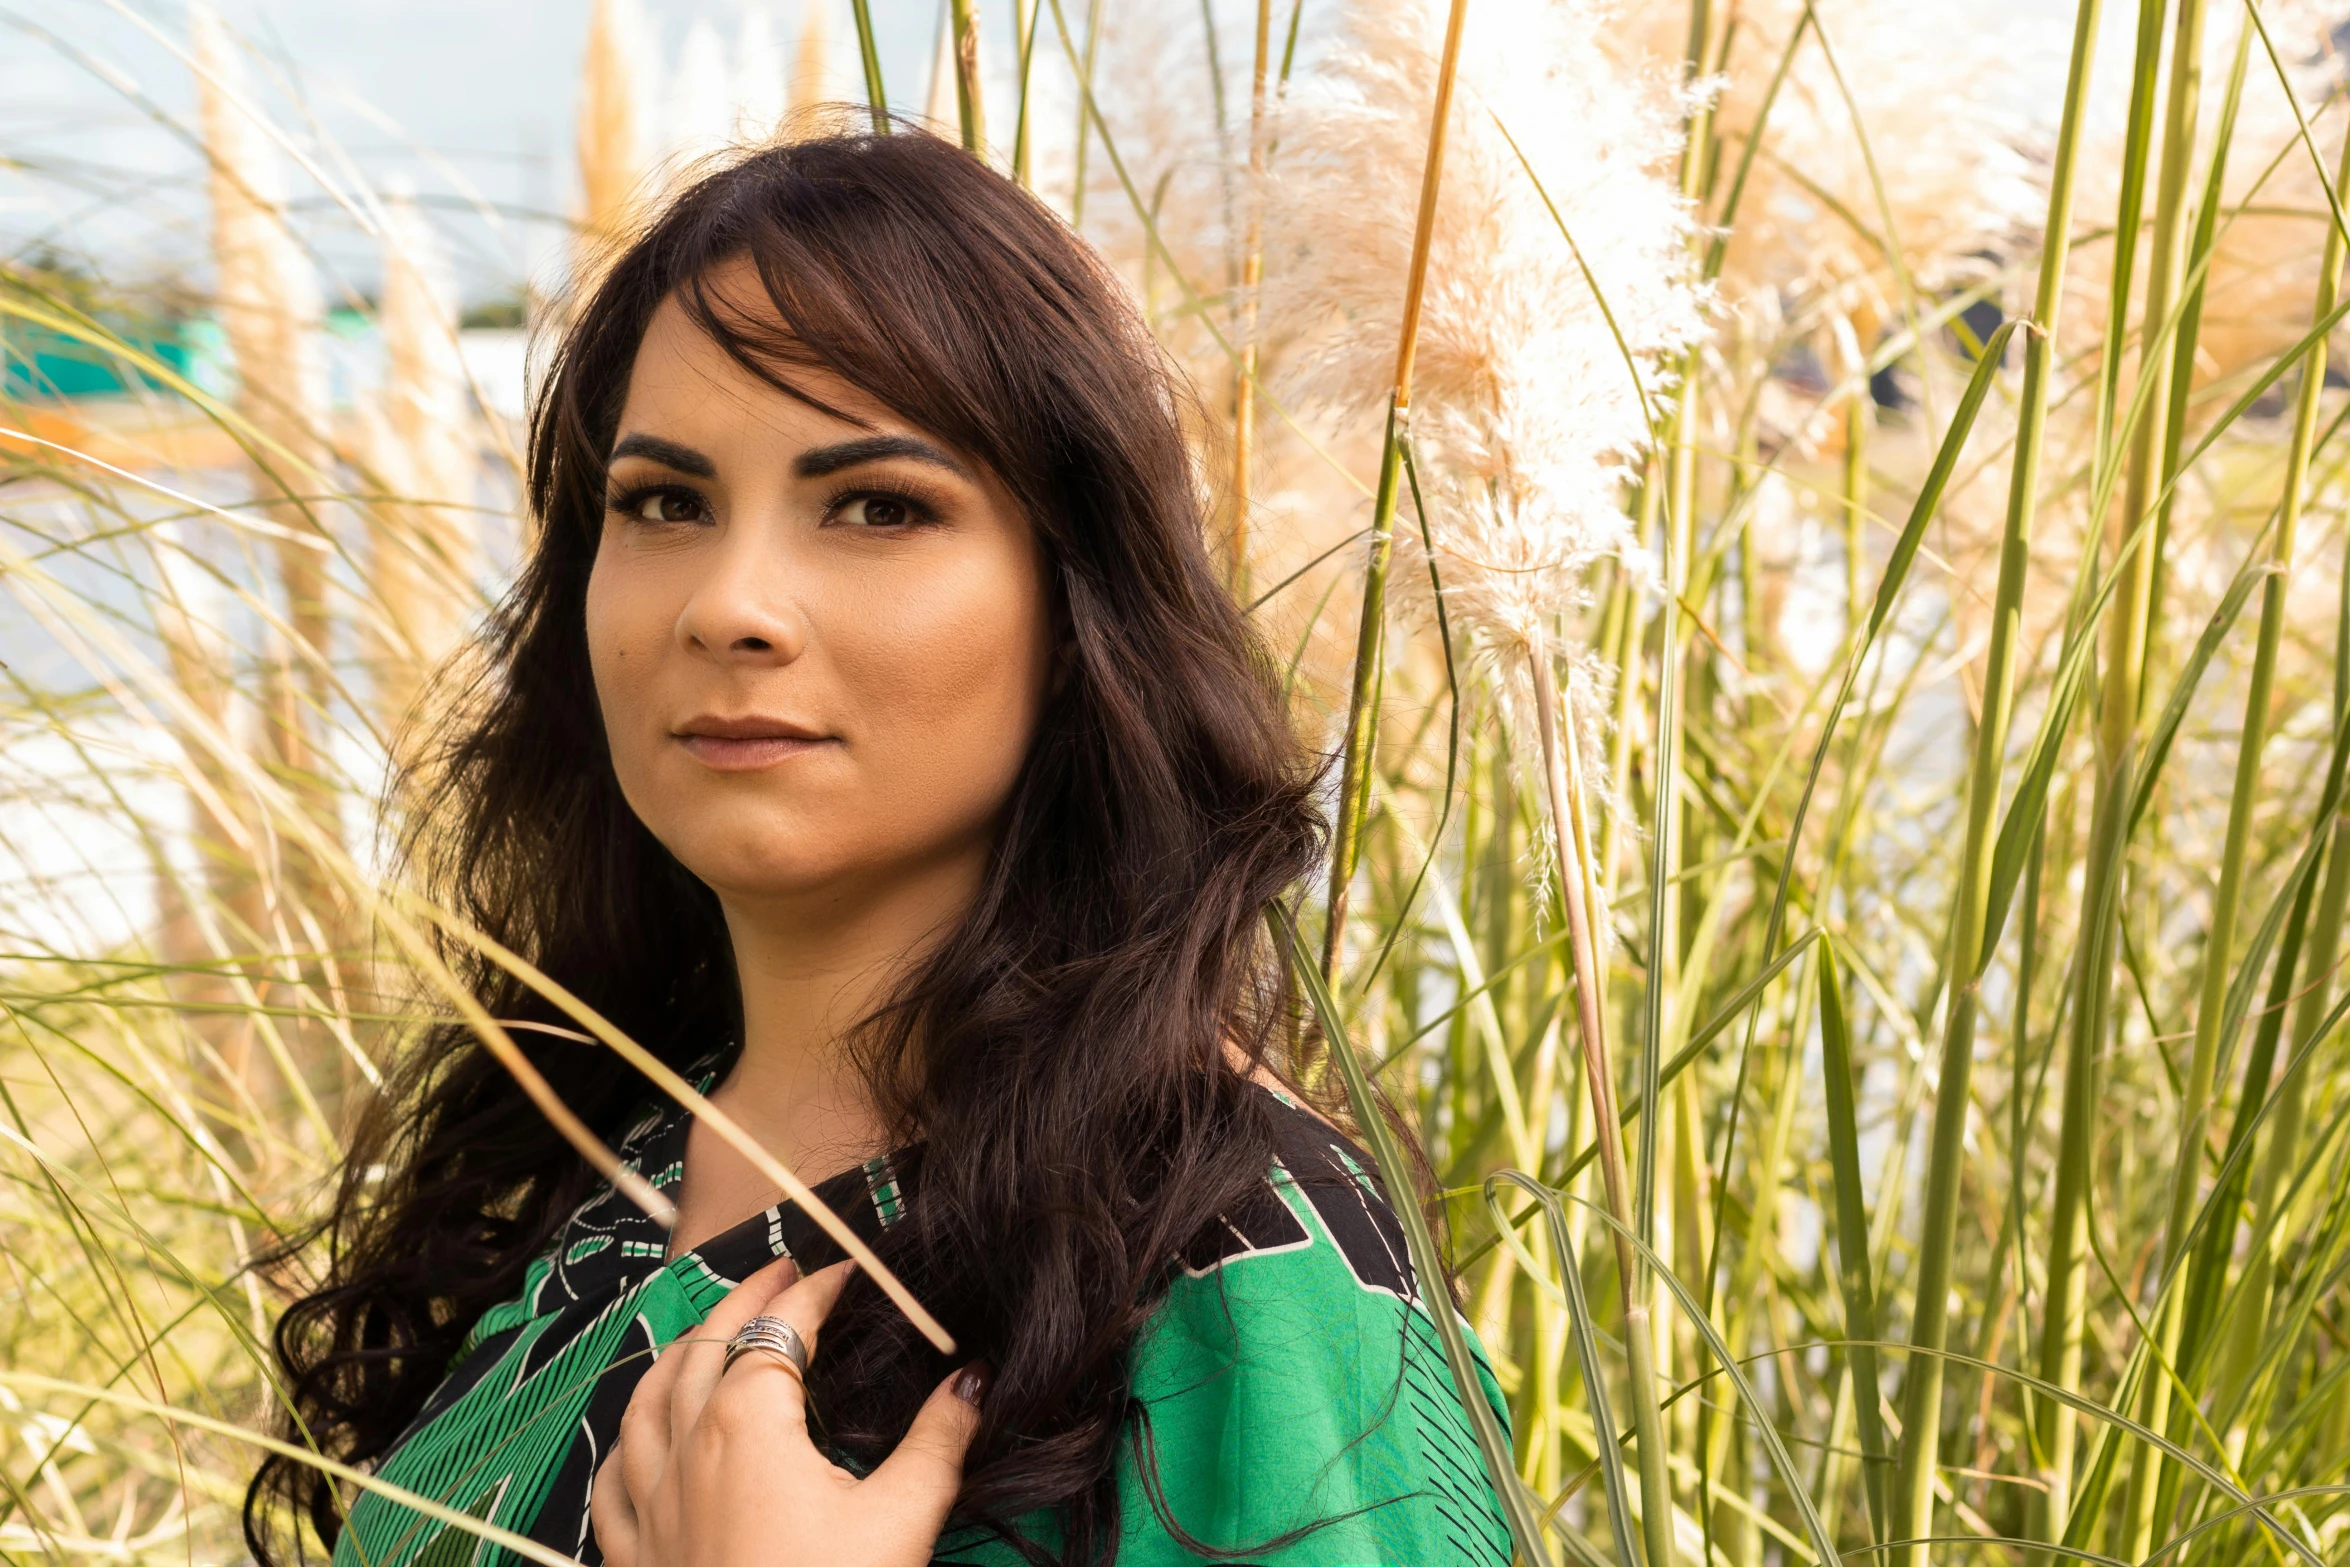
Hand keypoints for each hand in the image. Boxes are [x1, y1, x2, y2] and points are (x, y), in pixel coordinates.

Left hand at [591, 1258, 984, 1566]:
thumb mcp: (903, 1518)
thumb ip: (938, 1440)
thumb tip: (969, 1380)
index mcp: (746, 1423)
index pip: (780, 1329)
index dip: (816, 1292)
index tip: (851, 1273)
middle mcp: (686, 1448)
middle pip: (704, 1346)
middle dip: (744, 1300)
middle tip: (781, 1271)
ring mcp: (650, 1506)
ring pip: (644, 1404)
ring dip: (678, 1355)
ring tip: (705, 1333)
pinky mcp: (635, 1559)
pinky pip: (613, 1482)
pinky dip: (626, 1444)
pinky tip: (638, 1443)